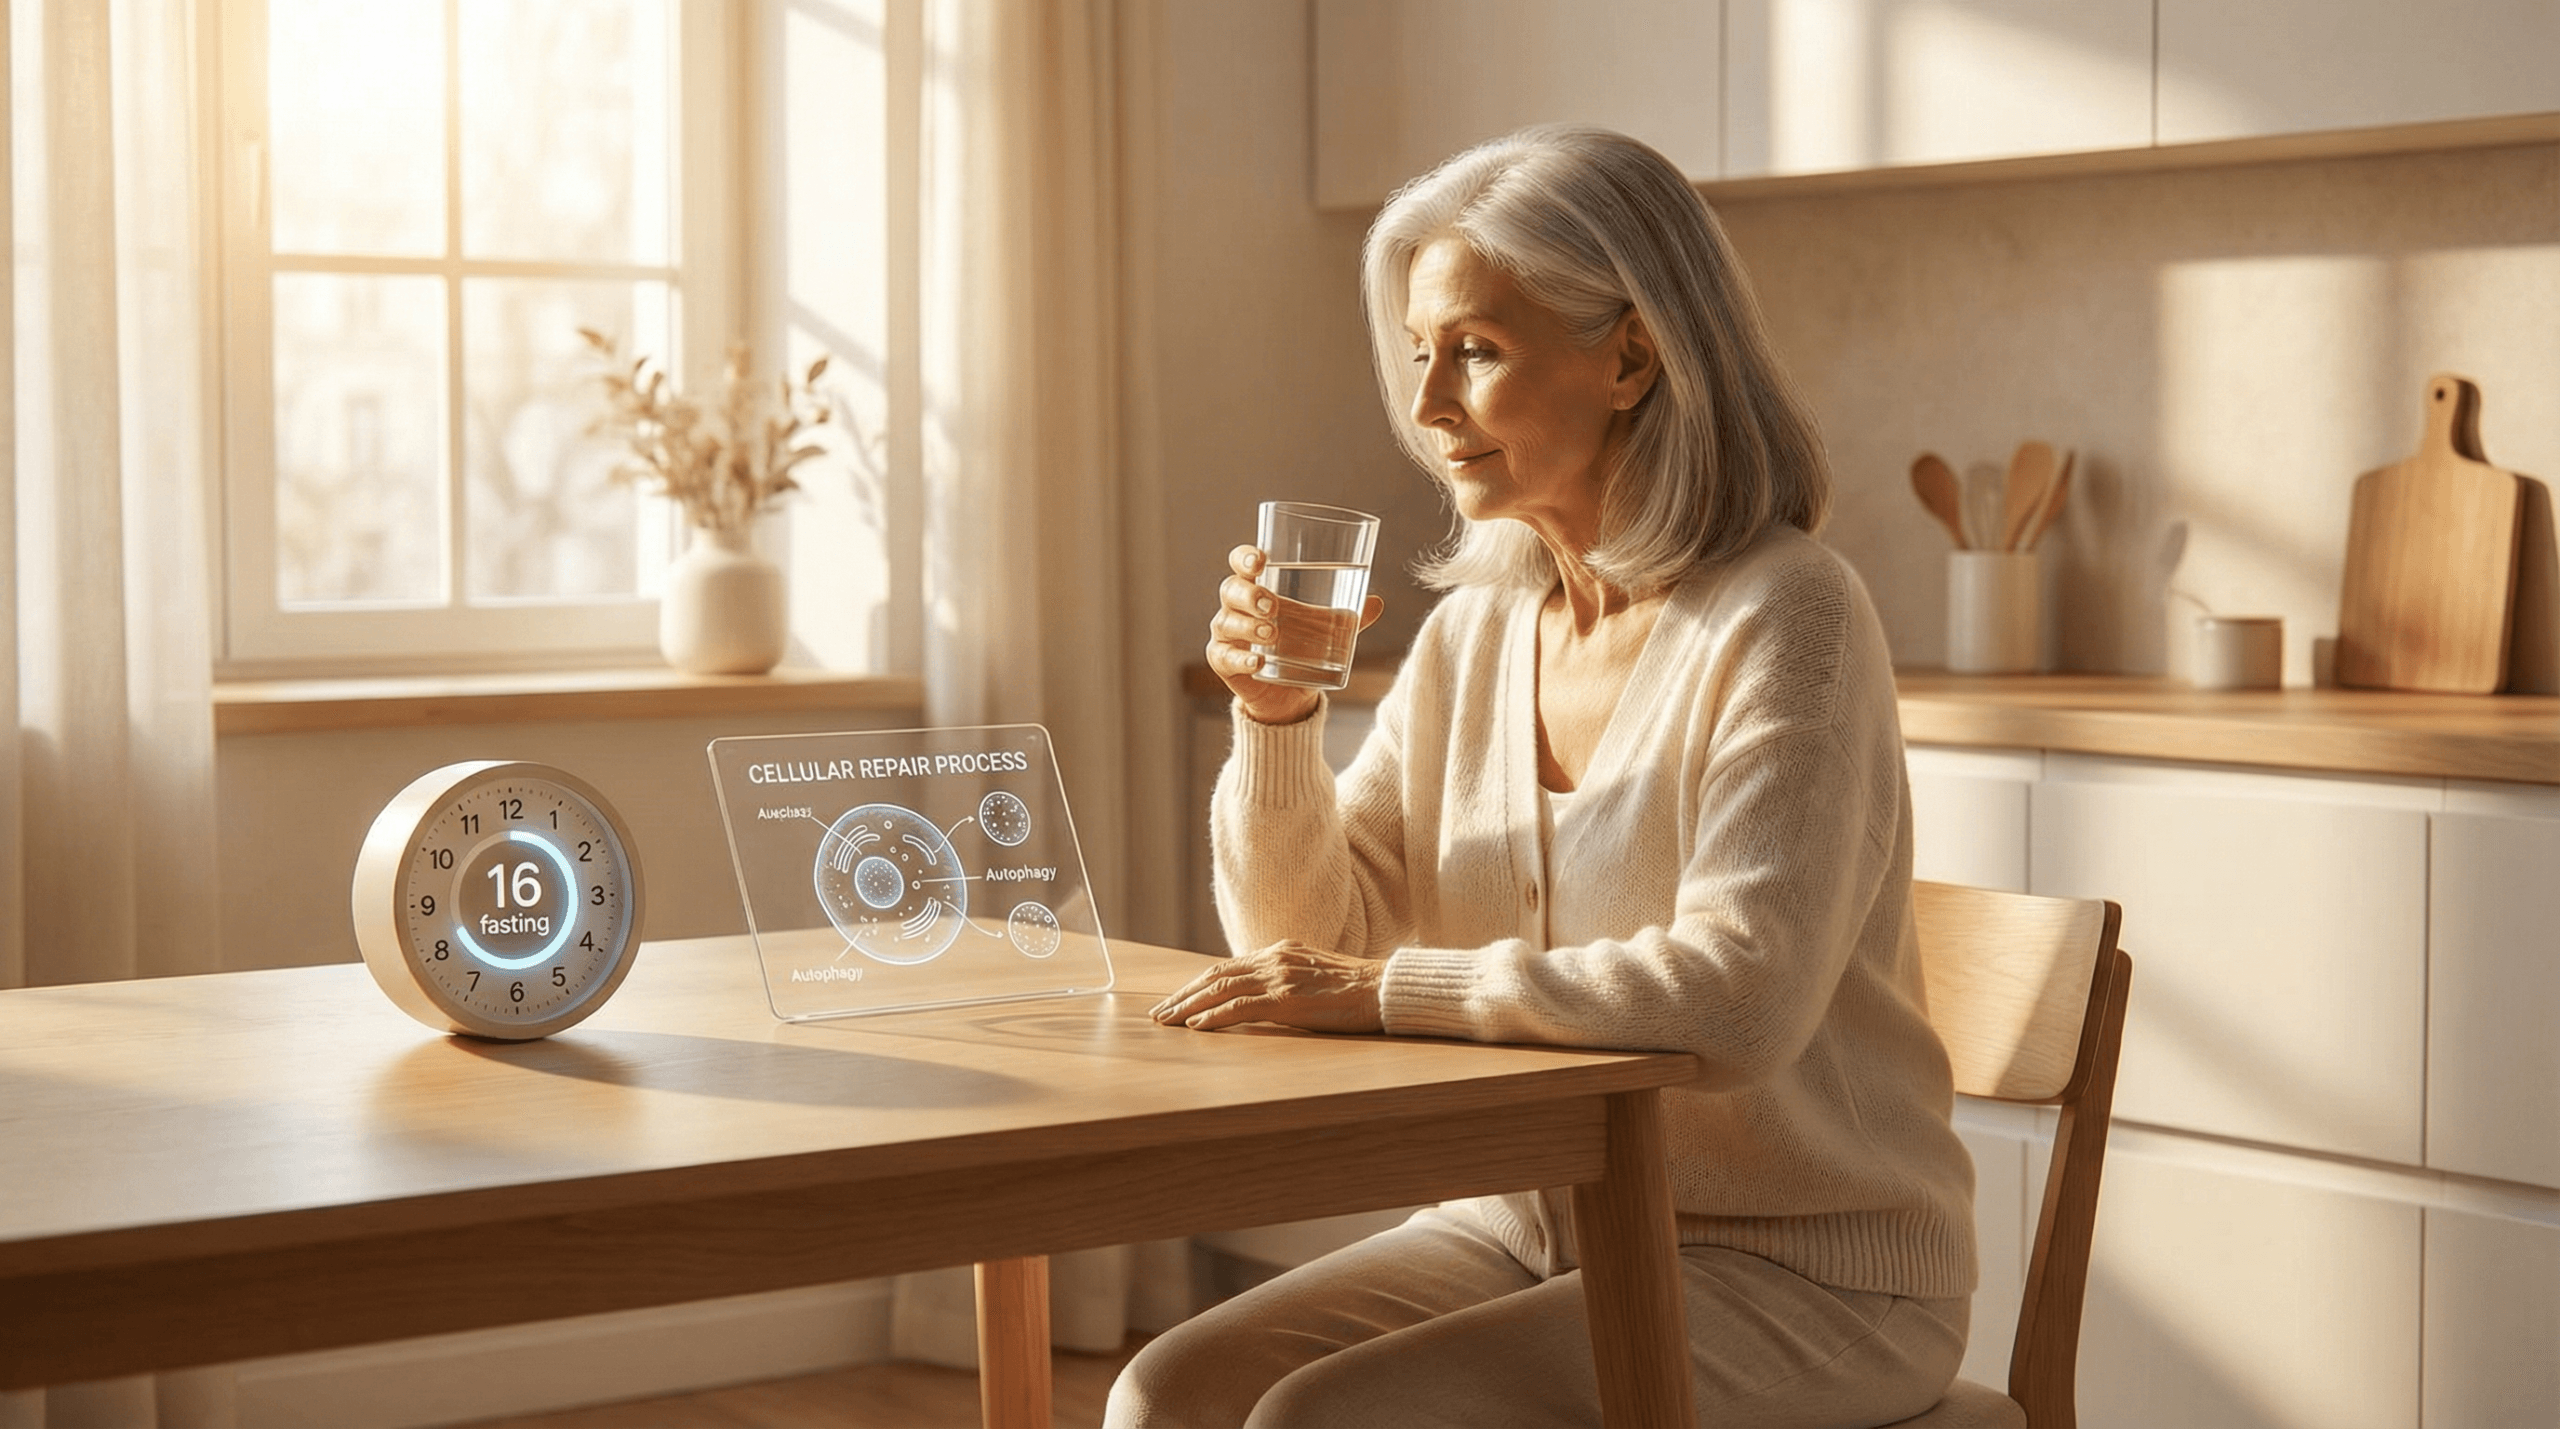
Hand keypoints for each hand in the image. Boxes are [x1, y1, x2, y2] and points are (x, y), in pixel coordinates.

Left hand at [1150, 941, 1384, 1033]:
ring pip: (1220, 989)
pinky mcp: (1287, 999)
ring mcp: (1279, 977)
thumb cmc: (1357, 989)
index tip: (1177, 999)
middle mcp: (1274, 959)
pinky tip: (1196, 1026)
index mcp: (1280, 952)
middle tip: (1159, 1013)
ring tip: (1166, 1020)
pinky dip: (1214, 1016)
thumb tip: (1264, 997)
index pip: (1227, 967)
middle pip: (1215, 975)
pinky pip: (1240, 1007)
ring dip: (1188, 1006)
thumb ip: (1287, 979)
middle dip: (1183, 995)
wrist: (1385, 988)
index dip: (1197, 984)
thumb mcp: (1315, 976)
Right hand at [1205, 544, 1385, 725]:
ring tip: (1273, 634)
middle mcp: (1236, 608)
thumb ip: (1348, 618)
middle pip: (1231, 590)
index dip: (1246, 557)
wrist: (1290, 694)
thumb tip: (1377, 603)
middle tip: (1272, 605)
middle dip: (1249, 595)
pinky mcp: (1224, 662)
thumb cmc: (1302, 649)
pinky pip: (1224, 657)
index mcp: (1258, 588)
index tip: (1261, 560)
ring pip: (1226, 622)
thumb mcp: (1326, 631)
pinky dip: (1240, 658)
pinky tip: (1258, 661)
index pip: (1242, 564)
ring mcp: (1226, 635)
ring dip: (1248, 626)